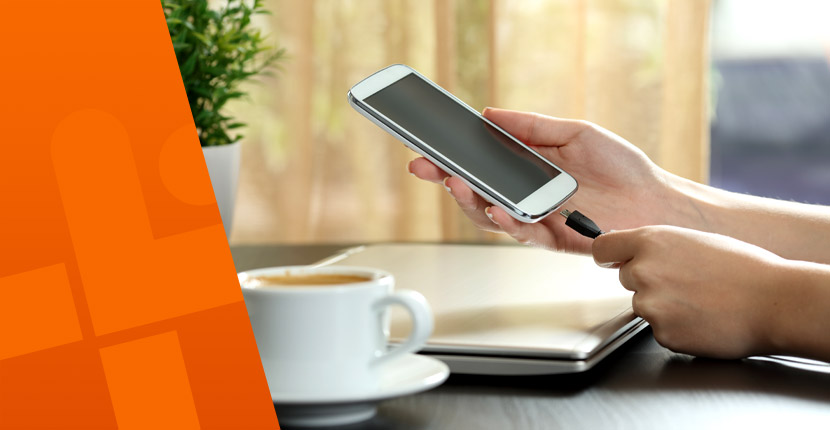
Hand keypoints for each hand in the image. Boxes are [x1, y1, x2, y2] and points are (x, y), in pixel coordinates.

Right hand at [409, 108, 676, 253]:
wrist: (654, 200)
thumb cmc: (621, 167)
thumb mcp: (574, 132)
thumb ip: (531, 126)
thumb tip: (490, 114)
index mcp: (527, 167)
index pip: (481, 162)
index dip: (452, 156)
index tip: (427, 146)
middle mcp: (525, 194)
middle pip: (475, 190)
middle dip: (445, 178)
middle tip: (423, 166)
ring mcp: (535, 218)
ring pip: (488, 215)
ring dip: (468, 201)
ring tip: (455, 183)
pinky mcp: (551, 239)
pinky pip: (521, 233)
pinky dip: (507, 221)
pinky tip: (498, 209)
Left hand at [592, 225, 787, 358]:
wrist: (775, 302)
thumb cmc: (744, 268)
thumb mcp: (694, 240)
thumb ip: (657, 246)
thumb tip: (631, 253)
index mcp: (651, 241)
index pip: (602, 248)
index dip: (609, 255)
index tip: (612, 260)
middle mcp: (643, 271)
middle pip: (626, 278)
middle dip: (648, 281)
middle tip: (685, 283)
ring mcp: (650, 305)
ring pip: (643, 305)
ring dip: (664, 306)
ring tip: (701, 301)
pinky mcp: (662, 333)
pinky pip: (660, 330)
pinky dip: (677, 328)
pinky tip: (702, 318)